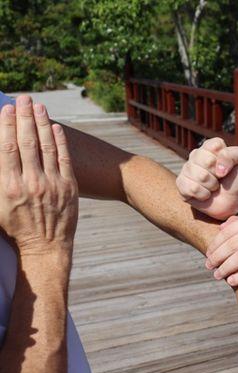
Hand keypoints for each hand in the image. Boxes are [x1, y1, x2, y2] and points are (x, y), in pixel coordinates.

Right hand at [0, 96, 77, 255]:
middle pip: (26, 142)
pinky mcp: (68, 186)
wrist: (45, 246)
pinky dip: (60, 142)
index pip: (6, 149)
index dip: (6, 126)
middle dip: (25, 117)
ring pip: (46, 147)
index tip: (6, 109)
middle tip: (25, 99)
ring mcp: (51, 184)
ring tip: (39, 106)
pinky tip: (55, 128)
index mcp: (8, 187)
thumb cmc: (16, 228)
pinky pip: (64, 159)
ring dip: (42, 124)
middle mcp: (30, 183)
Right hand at [176, 137, 237, 219]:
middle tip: (220, 178)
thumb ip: (234, 154)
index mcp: (209, 147)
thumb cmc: (237, 178)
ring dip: (211, 185)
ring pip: (199, 176)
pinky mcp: (181, 184)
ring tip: (214, 187)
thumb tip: (218, 168)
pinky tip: (206, 194)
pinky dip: (203, 195)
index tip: (227, 166)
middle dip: (217, 174)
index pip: (214, 146)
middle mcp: (196, 155)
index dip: (224, 159)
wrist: (233, 201)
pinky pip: (191, 188)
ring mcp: (186, 169)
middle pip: (205, 161)